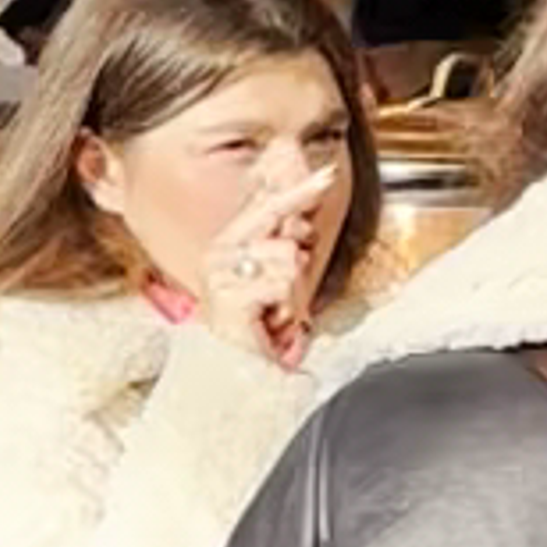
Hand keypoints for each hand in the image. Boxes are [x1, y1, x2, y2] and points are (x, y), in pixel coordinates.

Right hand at [196, 199, 324, 358]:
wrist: (231, 374)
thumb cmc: (253, 329)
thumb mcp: (274, 280)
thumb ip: (284, 247)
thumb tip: (302, 222)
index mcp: (227, 243)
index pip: (267, 203)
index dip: (299, 188)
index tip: (327, 173)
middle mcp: (219, 252)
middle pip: (276, 221)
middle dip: (294, 248)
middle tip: (290, 274)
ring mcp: (220, 274)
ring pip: (286, 255)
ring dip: (292, 288)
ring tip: (275, 309)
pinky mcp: (229, 297)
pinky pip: (280, 283)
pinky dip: (285, 304)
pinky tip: (270, 319)